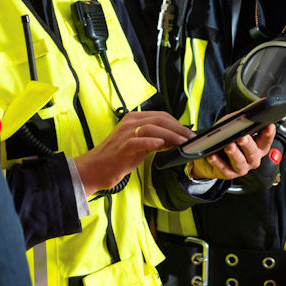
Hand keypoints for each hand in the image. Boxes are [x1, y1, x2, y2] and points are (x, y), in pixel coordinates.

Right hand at [74, 111, 192, 195]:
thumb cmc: (116, 159)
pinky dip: (150, 141)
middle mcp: (129, 123)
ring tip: (183, 143)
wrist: (94, 169)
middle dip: (179, 129)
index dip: (177, 124)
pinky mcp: (121, 147)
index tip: (190, 134)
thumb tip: (173, 140)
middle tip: (191, 139)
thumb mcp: (139, 147)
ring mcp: (125, 134)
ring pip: (151, 127)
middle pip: (159, 120)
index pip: (161, 116)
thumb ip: (154, 141)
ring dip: (170, 135)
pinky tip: (161, 144)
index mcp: (134, 119)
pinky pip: (137, 141)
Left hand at [190, 123, 275, 179]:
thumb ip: (246, 115)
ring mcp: (240, 168)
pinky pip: (223, 169)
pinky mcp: (227, 174)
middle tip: (242, 137)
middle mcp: (251, 159)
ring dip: (234, 154)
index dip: (268, 135)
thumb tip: (259, 102)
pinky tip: (212, 155)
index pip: (266, 141)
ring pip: (240, 163)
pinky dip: (218, 162)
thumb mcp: (234, 124)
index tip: (268, 126)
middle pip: (253, 153)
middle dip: (248, 145)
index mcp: (257, 147)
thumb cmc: (225, 138)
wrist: (209, 157)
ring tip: (228, 145)